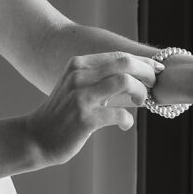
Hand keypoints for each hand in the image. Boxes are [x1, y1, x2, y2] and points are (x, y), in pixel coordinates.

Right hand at [26, 51, 159, 165]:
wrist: (37, 138)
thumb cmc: (62, 114)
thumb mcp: (75, 87)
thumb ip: (98, 78)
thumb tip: (131, 75)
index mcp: (78, 65)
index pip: (118, 56)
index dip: (142, 61)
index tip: (156, 69)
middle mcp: (78, 76)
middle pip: (124, 63)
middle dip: (146, 72)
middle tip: (153, 85)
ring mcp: (80, 97)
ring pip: (124, 82)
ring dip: (140, 92)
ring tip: (140, 102)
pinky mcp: (84, 118)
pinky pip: (119, 114)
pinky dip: (127, 120)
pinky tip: (125, 125)